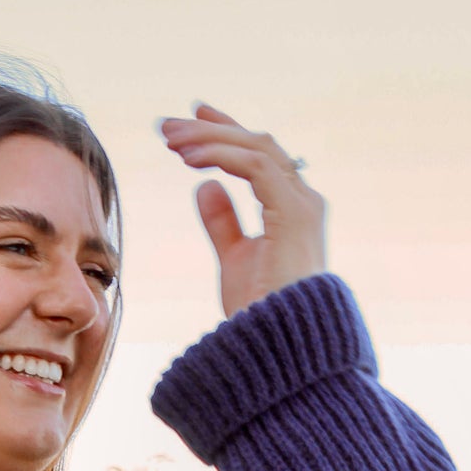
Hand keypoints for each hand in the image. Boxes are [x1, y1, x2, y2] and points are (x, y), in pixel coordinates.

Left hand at [159, 103, 326, 319]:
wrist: (281, 349)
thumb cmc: (262, 315)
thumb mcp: (235, 259)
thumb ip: (224, 223)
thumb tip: (204, 187)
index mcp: (291, 210)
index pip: (260, 158)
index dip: (226, 134)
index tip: (191, 121)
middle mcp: (302, 201)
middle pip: (258, 146)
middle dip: (212, 129)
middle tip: (168, 125)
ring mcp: (302, 205)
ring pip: (257, 149)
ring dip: (210, 139)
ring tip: (170, 140)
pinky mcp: (295, 213)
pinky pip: (256, 167)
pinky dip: (222, 155)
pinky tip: (190, 158)